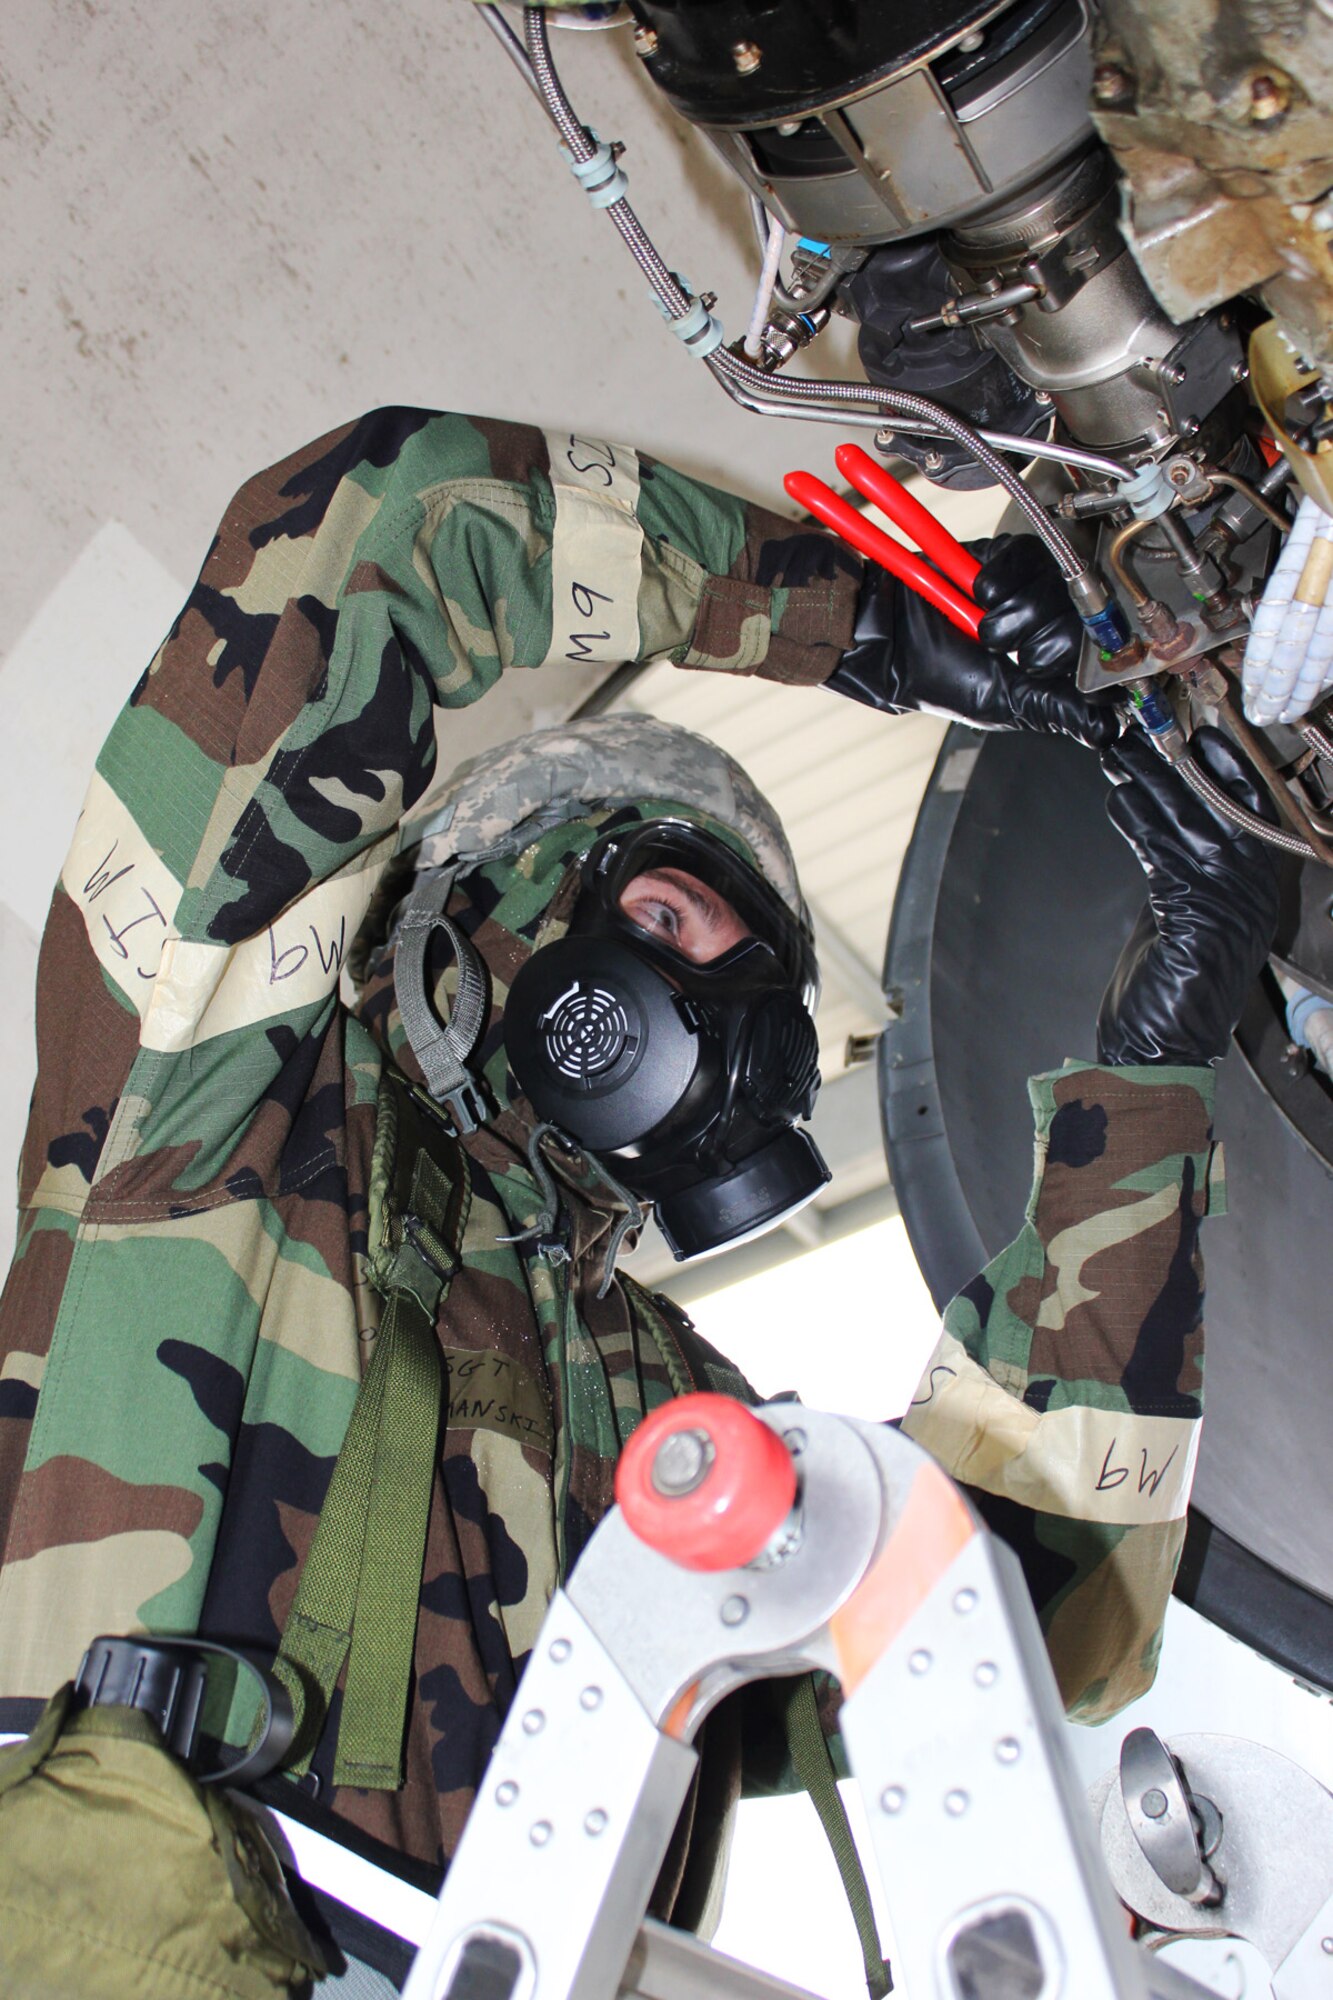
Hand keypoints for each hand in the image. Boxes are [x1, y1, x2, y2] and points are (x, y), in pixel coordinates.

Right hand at [825, 551, 1119, 751]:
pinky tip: (976, 593)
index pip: (1097, 653)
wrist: (885, 633)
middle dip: (1044, 641)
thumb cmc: (931, 674)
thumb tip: (1106, 727)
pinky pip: (1028, 557)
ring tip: (984, 627)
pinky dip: (1001, 579)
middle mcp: (1045, 623)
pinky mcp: (1005, 556)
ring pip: (1059, 586)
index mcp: (1049, 663)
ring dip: (1018, 612)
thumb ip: (1054, 709)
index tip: (1066, 669)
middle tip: (1008, 652)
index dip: (1088, 659)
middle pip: (1084, 617)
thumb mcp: (999, 701)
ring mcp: (1027, 588)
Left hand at [1098, 726, 1281, 1064]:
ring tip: (1120, 756)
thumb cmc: (1162, 992)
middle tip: (1138, 733)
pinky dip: (1145, 828)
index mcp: (1252, 890)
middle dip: (1178, 767)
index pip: (1246, 810)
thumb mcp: (1174, 913)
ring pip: (1194, 827)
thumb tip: (1149, 806)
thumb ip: (1174, 864)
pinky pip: (1171, 860)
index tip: (1188, 733)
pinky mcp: (1201, 924)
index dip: (1219, 768)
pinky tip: (1121, 802)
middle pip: (1220, 809)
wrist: (1159, 1054)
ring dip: (1154, 787)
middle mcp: (1252, 895)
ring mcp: (1231, 910)